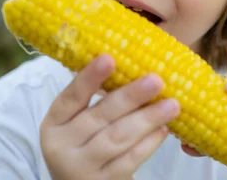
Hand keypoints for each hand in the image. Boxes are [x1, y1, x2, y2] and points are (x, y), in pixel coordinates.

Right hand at [40, 54, 180, 179]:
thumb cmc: (86, 144)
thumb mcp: (79, 123)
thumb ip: (97, 100)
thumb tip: (134, 63)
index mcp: (55, 123)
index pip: (71, 97)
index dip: (89, 78)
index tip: (109, 58)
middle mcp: (63, 146)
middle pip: (99, 117)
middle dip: (130, 96)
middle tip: (156, 80)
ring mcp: (82, 168)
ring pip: (117, 138)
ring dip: (147, 119)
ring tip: (172, 104)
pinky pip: (130, 160)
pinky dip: (149, 143)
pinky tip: (163, 129)